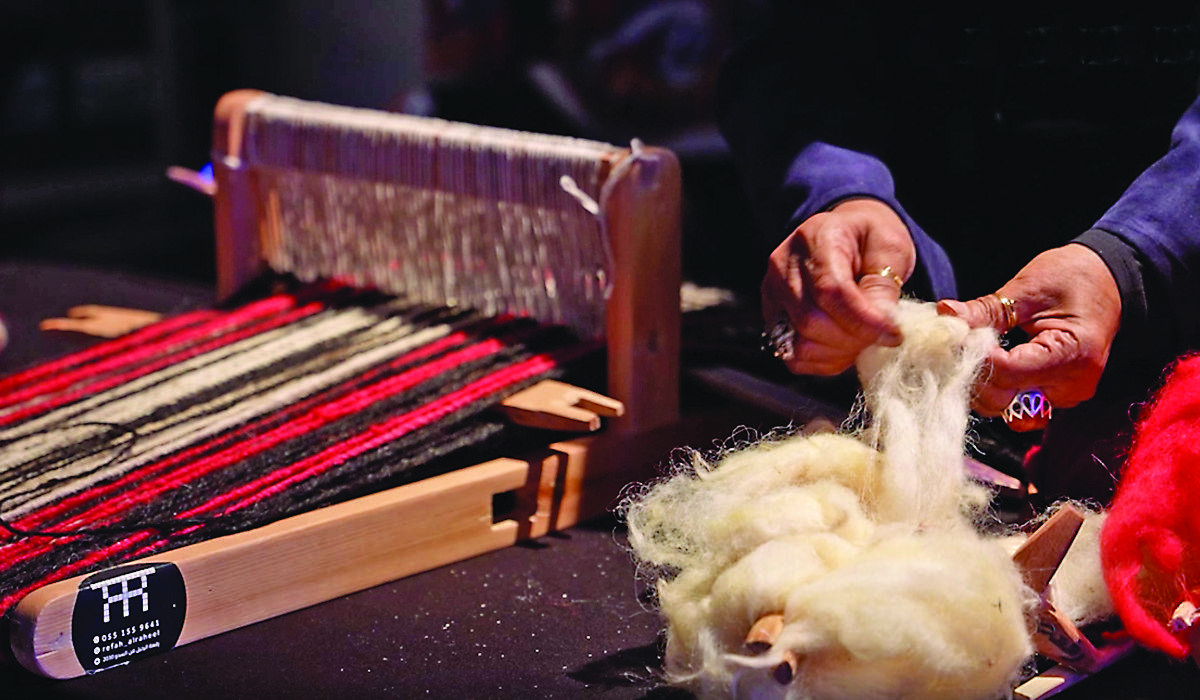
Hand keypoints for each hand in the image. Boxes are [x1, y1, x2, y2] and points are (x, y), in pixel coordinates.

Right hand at [761, 198, 915, 374]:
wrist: (846, 234)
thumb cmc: (869, 239)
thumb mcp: (890, 249)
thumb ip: (884, 285)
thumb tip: (881, 326)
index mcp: (815, 238)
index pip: (830, 290)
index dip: (863, 320)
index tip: (893, 334)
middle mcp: (783, 266)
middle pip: (811, 320)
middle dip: (854, 339)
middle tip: (882, 337)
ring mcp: (772, 294)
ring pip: (799, 344)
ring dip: (839, 352)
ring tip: (863, 338)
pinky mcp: (771, 318)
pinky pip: (793, 357)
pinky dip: (824, 361)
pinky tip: (844, 346)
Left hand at [936, 243, 1120, 415]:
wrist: (1107, 280)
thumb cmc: (1072, 278)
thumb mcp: (1026, 289)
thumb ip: (985, 310)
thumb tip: (945, 313)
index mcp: (1072, 355)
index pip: (1005, 372)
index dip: (973, 356)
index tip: (957, 334)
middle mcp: (1072, 385)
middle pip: (1002, 399)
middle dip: (974, 373)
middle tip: (960, 343)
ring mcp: (1066, 396)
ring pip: (1006, 407)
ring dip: (983, 384)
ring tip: (974, 351)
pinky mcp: (1057, 397)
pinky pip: (1018, 405)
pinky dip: (999, 389)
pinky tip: (990, 364)